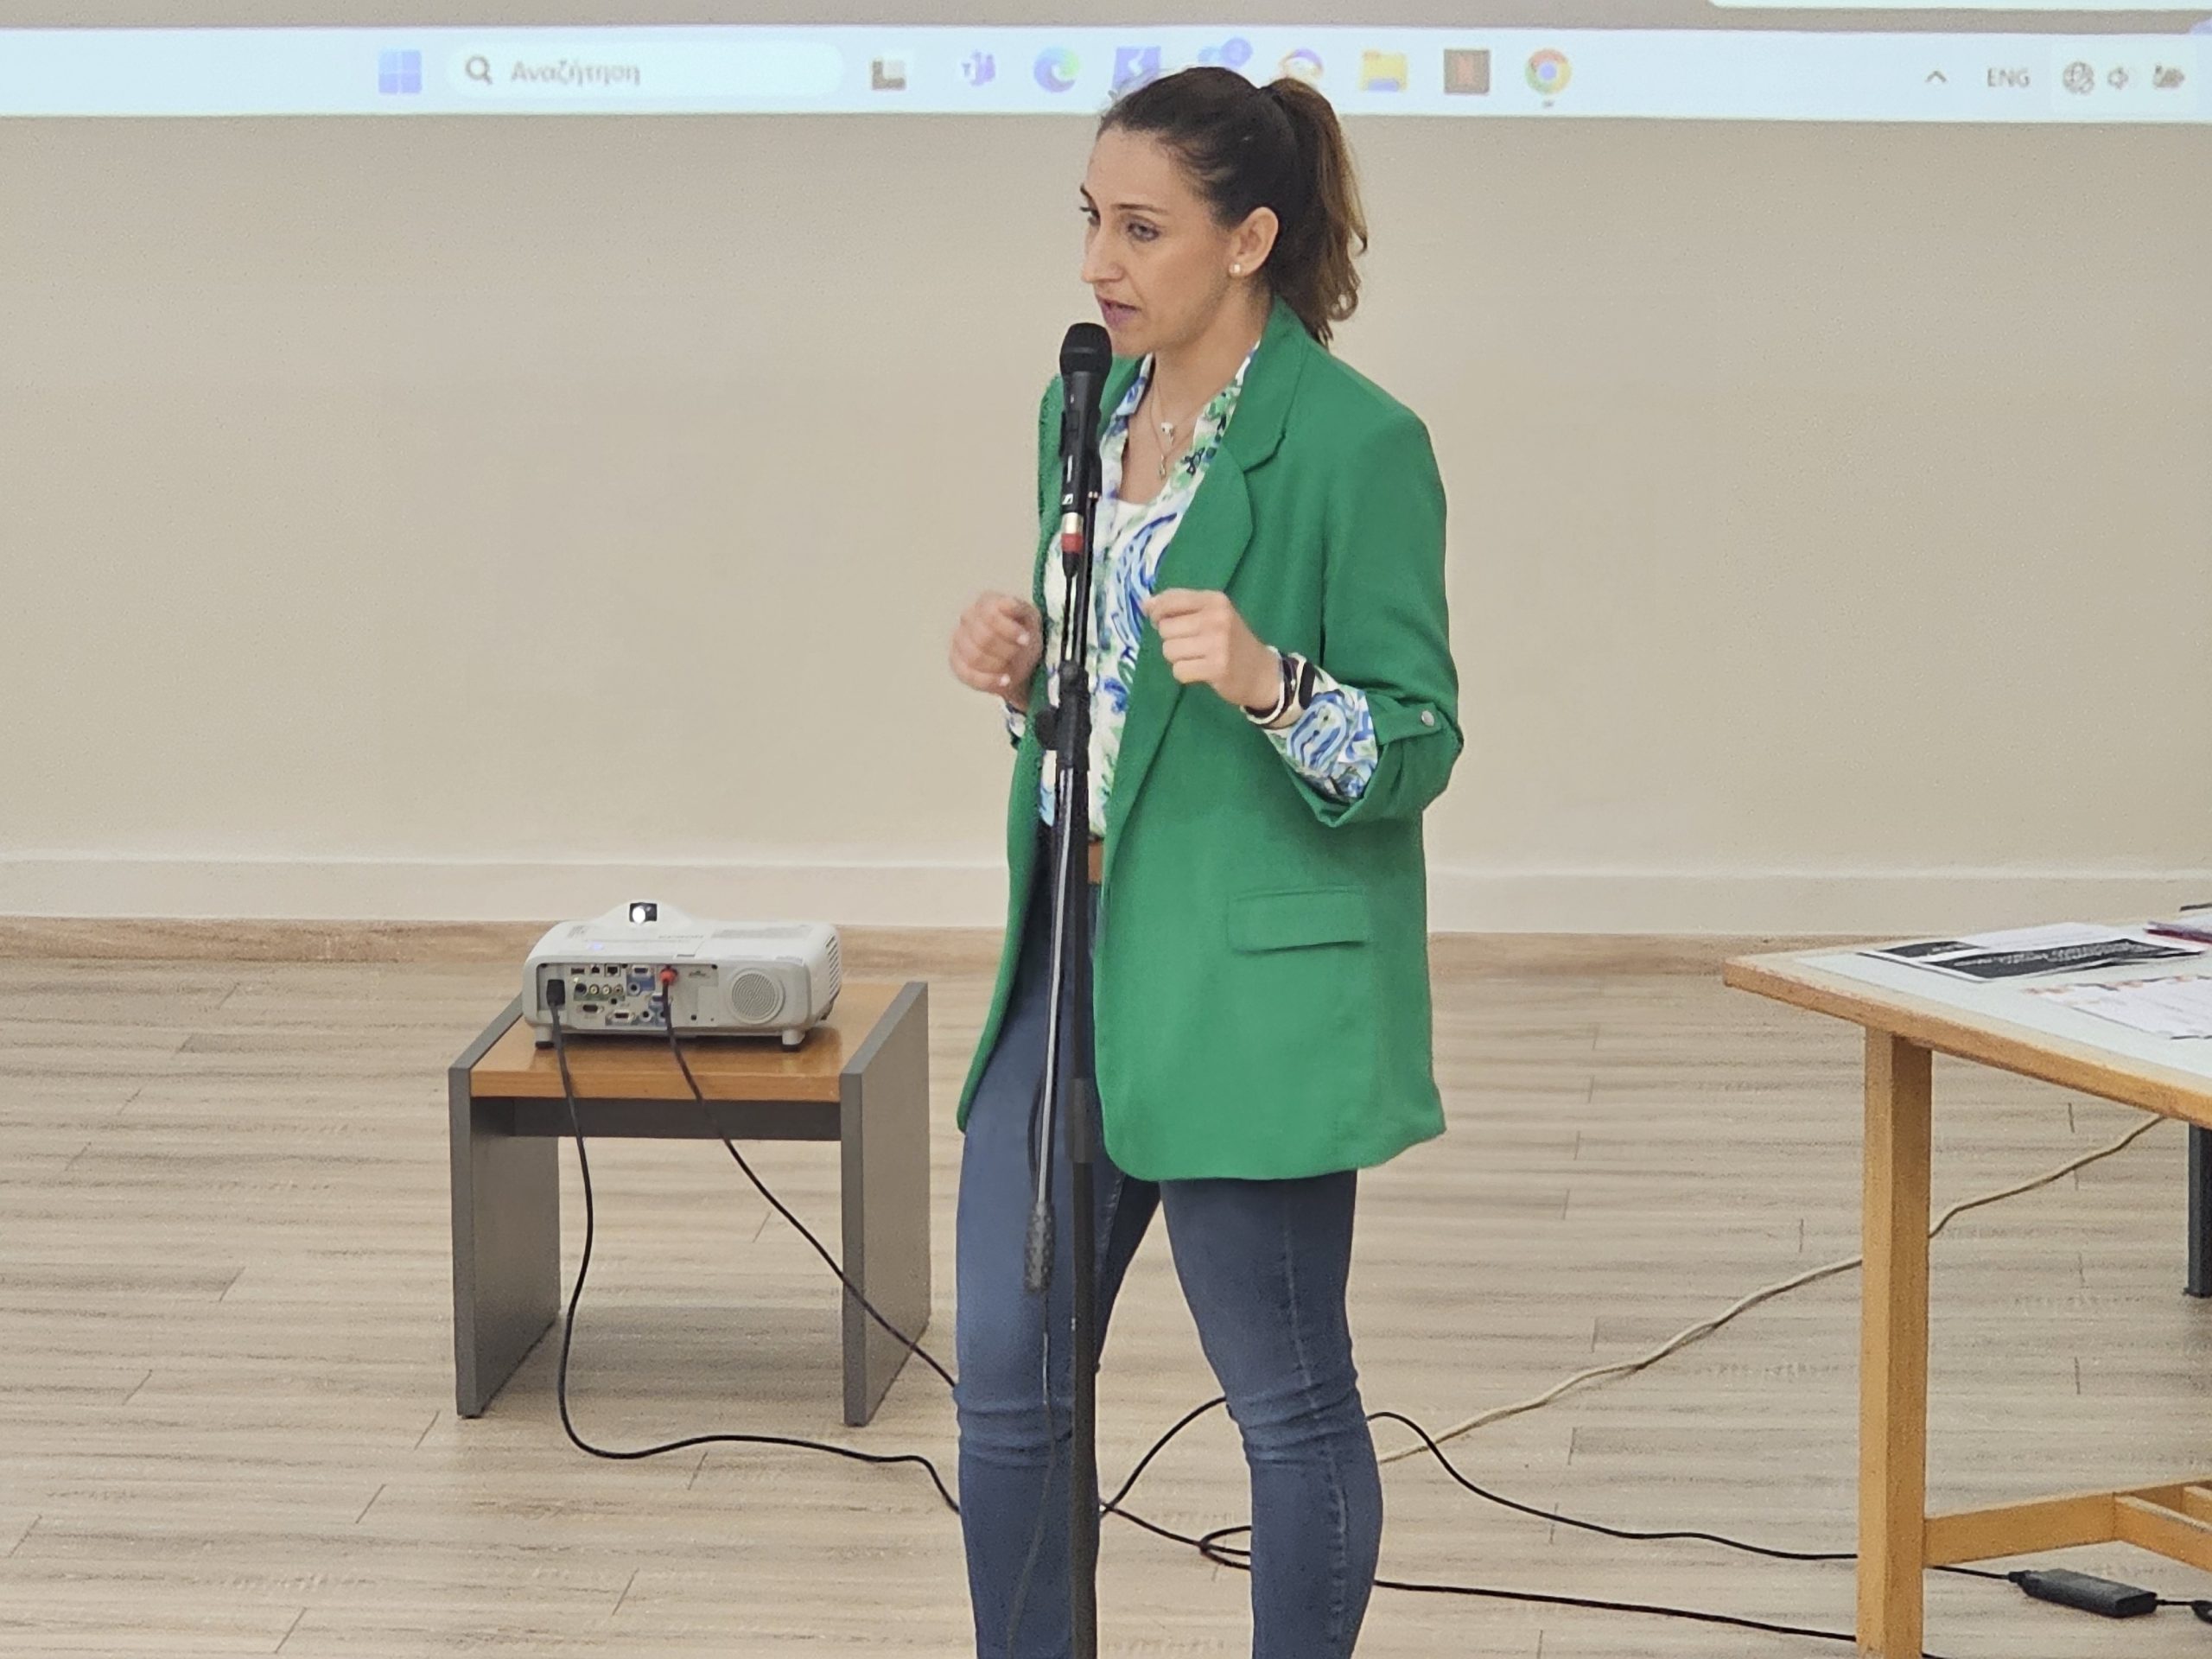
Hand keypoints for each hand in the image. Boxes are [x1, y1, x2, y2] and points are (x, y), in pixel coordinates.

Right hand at [949, 591, 1043, 707]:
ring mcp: (958, 639)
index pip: (991, 615)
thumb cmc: (1024, 635)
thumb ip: (1021, 609)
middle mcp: (968, 617)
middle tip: (1020, 655)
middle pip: (984, 638)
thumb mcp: (1031, 619)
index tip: (1025, 640)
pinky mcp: (955, 661)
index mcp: (986, 602)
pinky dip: (989, 681)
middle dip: (1007, 650)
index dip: (1009, 630)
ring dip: (999, 665)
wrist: (1020, 660)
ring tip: (1012, 668)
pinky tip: (1004, 680)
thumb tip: (1008, 604)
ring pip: (975, 657)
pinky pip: (968, 675)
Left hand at [1142, 588, 1278, 709]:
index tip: (1160, 621)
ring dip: (1177, 658)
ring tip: (1197, 658)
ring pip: (1169, 650)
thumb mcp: (1213, 614)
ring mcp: (1217, 643)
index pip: (1170, 599)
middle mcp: (1217, 618)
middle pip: (1166, 628)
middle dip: (1171, 640)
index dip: (1157, 612)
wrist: (1262, 673)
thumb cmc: (1232, 641)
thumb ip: (1180, 606)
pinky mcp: (1216, 668)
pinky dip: (1184, 674)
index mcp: (1215, 600)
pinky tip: (1200, 671)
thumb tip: (1145, 604)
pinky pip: (1178, 670)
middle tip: (1190, 645)